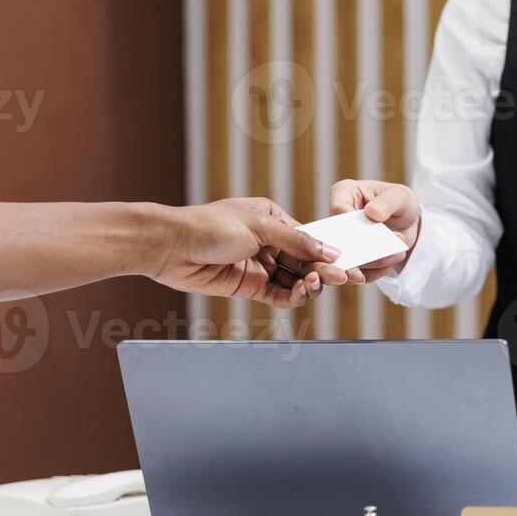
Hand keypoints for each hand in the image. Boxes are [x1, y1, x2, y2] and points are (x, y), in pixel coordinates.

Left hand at [149, 197, 347, 307]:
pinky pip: (277, 294)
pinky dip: (293, 296)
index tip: (346, 263)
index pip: (308, 239)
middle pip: (304, 261)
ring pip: (293, 279)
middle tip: (342, 278)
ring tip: (315, 284)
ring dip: (308, 284)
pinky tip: (302, 293)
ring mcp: (259, 265)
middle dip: (323, 270)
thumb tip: (329, 252)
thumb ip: (295, 242)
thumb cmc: (210, 226)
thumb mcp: (259, 227)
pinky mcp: (248, 286)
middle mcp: (268, 243)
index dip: (327, 252)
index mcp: (273, 219)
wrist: (170, 247)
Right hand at [328, 179, 420, 283]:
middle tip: (369, 260)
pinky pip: (356, 271)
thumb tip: (372, 212)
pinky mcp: (351, 258)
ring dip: (369, 263)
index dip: (347, 224)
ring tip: (394, 256)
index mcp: (344, 193)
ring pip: (346, 259)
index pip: (338, 209)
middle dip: (351, 252)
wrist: (408, 222)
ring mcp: (342, 240)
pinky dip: (372, 272)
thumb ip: (387, 203)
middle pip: (335, 239)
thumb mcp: (400, 196)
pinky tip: (388, 267)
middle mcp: (337, 217)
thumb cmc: (400, 201)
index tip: (362, 233)